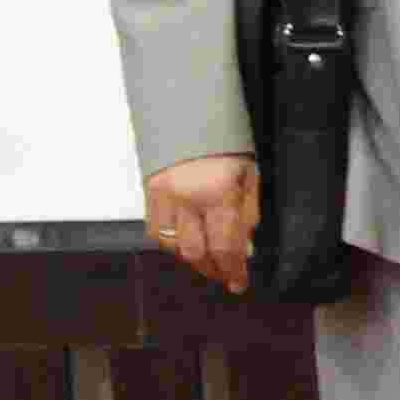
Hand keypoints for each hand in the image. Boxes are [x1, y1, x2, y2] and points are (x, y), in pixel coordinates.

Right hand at [146, 152, 259, 294]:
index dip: (233, 270)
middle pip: (196, 252)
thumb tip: (246, 249)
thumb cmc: (227, 145)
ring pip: (173, 246)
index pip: (225, 245)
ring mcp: (163, 196)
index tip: (239, 283)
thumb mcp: (250, 176)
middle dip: (213, 269)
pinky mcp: (149, 193)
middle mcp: (186, 198)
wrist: (191, 115)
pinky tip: (188, 244)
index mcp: (217, 192)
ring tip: (210, 261)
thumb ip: (247, 214)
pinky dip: (173, 244)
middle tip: (227, 275)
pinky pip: (156, 231)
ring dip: (193, 259)